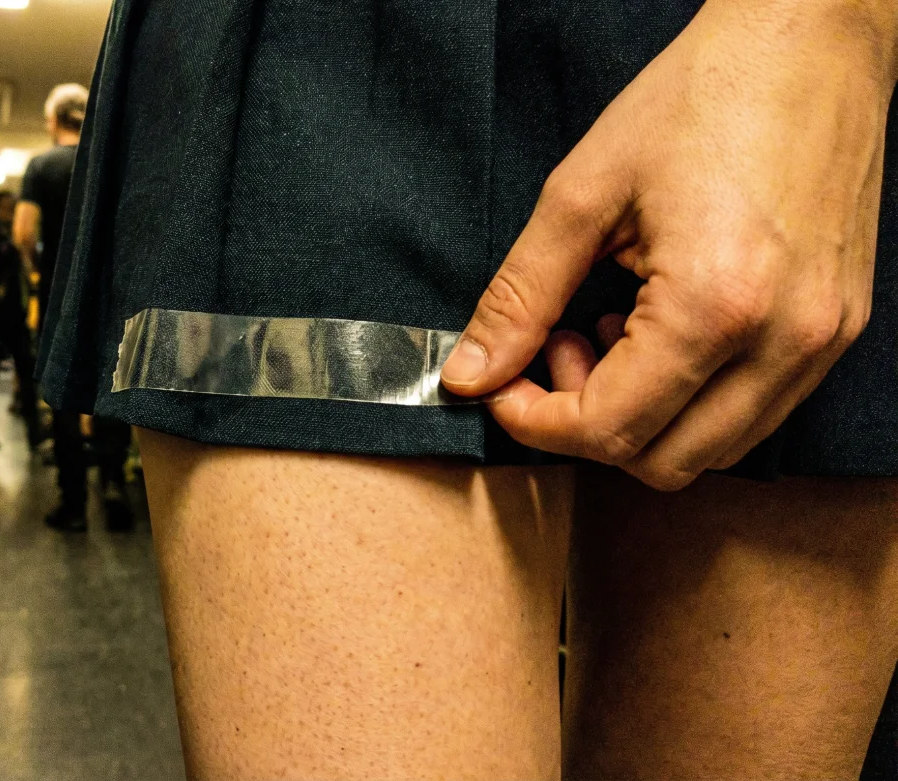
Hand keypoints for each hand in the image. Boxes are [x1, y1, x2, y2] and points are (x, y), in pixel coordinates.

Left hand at [440, 0, 897, 489]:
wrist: (808, 43)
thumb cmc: (700, 98)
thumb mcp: (581, 195)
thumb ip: (519, 297)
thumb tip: (470, 375)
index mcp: (717, 304)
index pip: (610, 429)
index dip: (536, 422)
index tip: (502, 386)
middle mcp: (787, 339)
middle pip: (664, 461)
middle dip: (586, 425)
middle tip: (556, 349)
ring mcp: (824, 340)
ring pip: (713, 450)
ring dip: (641, 418)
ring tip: (607, 331)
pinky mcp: (839, 330)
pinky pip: (755, 412)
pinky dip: (691, 399)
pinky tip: (656, 329)